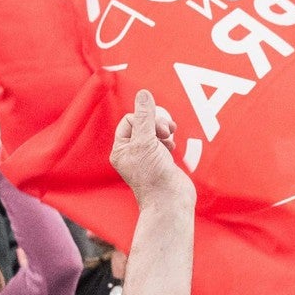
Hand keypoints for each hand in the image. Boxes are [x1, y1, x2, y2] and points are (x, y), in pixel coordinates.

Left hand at [109, 90, 191, 208]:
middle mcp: (131, 153)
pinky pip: (163, 142)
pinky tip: (173, 148)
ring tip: (170, 139)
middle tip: (166, 131)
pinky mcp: (160, 162)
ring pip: (154, 132)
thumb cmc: (153, 175)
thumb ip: (145, 116)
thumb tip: (143, 93)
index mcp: (121, 149)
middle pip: (143, 124)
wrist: (170, 201)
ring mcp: (146, 158)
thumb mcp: (146, 141)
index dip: (145, 119)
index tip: (158, 129)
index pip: (130, 120)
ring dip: (164, 131)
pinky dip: (169, 141)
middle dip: (157, 123)